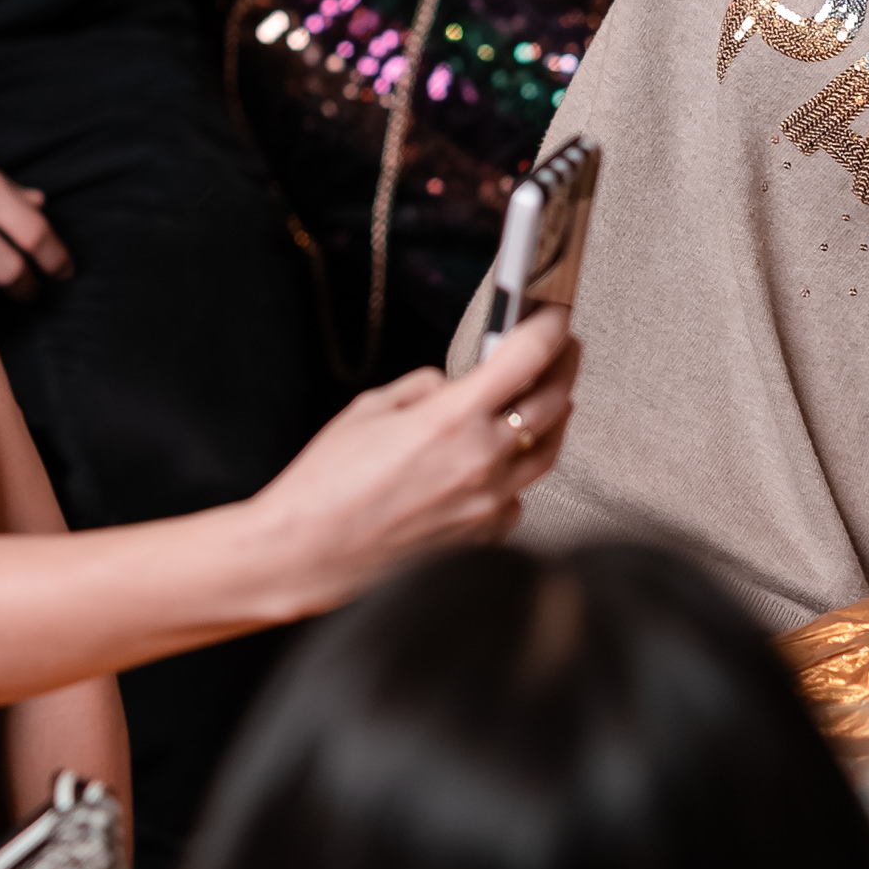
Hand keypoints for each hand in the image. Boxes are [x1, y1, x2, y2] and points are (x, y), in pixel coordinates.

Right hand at [248, 306, 580, 600]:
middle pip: (554, 402)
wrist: (305, 553)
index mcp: (452, 418)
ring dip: (553, 418)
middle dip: (563, 366)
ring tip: (549, 397)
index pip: (527, 357)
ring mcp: (487, 504)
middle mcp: (481, 461)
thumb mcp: (370, 409)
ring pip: (547, 451)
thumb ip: (424, 388)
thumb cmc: (326, 487)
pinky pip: (519, 496)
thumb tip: (452, 386)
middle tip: (563, 349)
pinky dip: (518, 474)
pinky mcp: (482, 537)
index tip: (556, 315)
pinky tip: (503, 463)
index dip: (550, 327)